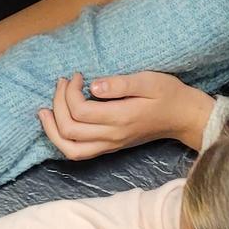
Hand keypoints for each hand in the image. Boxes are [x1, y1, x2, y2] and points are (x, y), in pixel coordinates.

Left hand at [37, 71, 213, 160]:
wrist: (183, 117)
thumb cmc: (168, 94)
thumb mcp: (149, 80)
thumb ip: (121, 84)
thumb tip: (93, 85)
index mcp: (121, 118)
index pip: (80, 110)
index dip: (69, 92)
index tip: (77, 75)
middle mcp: (112, 136)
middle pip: (69, 130)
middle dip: (57, 104)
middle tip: (63, 83)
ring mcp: (110, 145)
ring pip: (70, 149)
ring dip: (52, 130)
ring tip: (45, 110)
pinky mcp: (109, 147)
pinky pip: (78, 153)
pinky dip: (62, 140)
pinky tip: (56, 123)